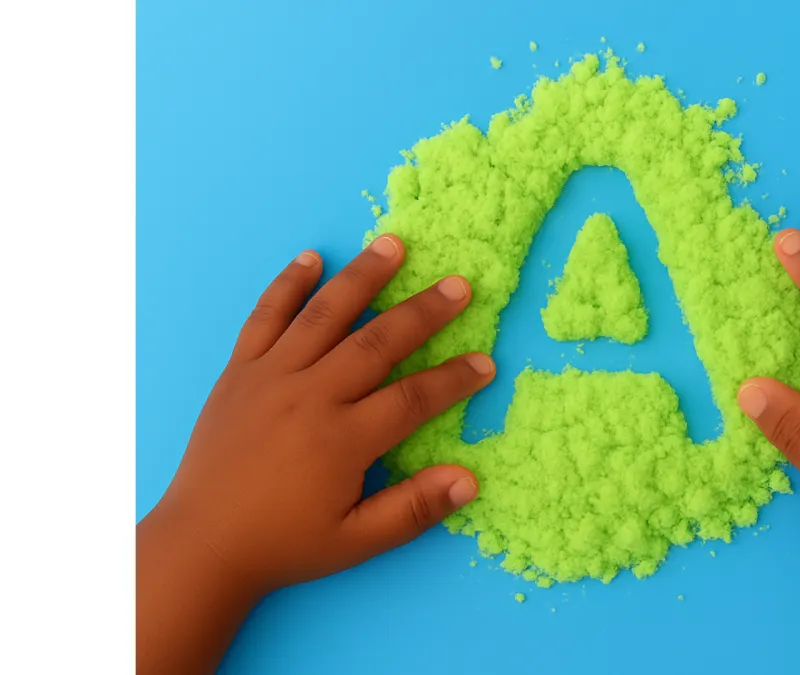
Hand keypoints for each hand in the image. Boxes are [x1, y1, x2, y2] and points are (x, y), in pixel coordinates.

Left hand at [137, 235, 493, 673]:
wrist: (201, 544)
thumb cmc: (284, 544)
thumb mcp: (357, 541)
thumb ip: (413, 509)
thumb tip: (469, 479)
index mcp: (342, 439)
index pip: (413, 399)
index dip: (454, 380)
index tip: (486, 363)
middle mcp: (309, 397)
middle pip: (376, 342)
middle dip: (423, 312)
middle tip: (459, 284)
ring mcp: (270, 378)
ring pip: (323, 315)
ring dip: (361, 277)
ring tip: (392, 244)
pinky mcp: (239, 372)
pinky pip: (264, 317)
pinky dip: (286, 285)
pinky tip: (310, 258)